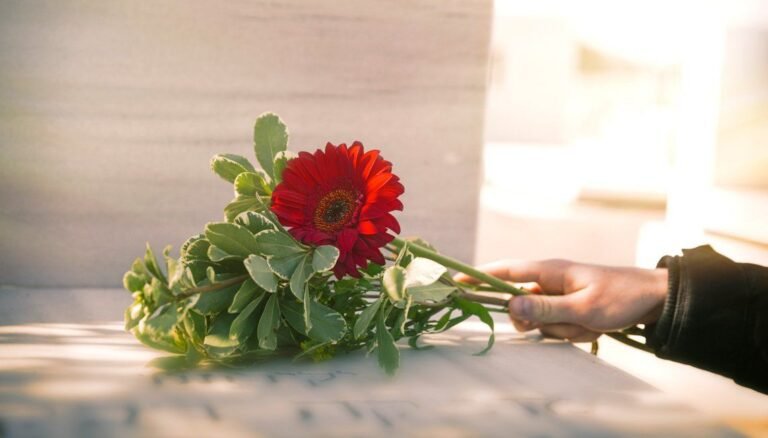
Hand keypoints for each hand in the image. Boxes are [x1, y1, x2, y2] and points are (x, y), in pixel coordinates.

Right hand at [455, 259, 668, 341]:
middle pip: (522, 306)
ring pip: (542, 321)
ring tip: (591, 324)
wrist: (655, 300)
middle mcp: (549, 281)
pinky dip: (574, 332)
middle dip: (541, 321)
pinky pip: (558, 327)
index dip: (479, 276)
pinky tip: (595, 328)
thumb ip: (544, 309)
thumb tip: (508, 308)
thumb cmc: (620, 297)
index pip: (504, 272)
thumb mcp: (582, 308)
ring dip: (564, 329)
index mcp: (548, 270)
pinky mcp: (568, 308)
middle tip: (567, 322)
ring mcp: (559, 296)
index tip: (455, 281)